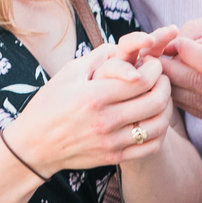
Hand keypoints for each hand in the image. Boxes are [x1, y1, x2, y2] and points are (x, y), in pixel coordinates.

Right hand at [6, 43, 173, 173]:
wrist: (34, 145)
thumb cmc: (50, 103)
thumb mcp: (69, 72)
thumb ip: (100, 56)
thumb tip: (126, 45)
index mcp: (94, 95)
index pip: (142, 79)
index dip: (155, 68)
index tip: (153, 64)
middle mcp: (105, 120)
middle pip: (156, 101)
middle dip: (166, 84)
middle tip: (162, 78)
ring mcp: (111, 142)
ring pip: (158, 125)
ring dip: (167, 108)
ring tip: (161, 98)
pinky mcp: (114, 157)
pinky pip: (151, 147)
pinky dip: (160, 132)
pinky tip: (154, 120)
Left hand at [162, 10, 201, 138]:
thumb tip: (171, 44)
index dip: (184, 52)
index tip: (174, 42)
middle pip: (199, 85)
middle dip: (171, 70)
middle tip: (157, 58)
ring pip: (196, 103)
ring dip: (176, 86)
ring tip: (168, 70)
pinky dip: (190, 100)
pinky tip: (186, 86)